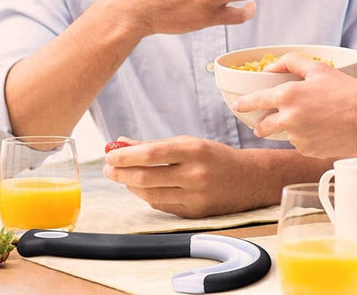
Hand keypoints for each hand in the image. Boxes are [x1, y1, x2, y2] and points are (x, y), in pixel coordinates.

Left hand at [103, 136, 277, 217]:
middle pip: (146, 177)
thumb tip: (121, 143)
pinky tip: (142, 188)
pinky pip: (162, 206)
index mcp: (193, 150)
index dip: (126, 156)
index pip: (151, 154)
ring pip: (150, 195)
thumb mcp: (189, 143)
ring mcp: (194, 196)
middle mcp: (194, 174)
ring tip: (122, 176)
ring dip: (131, 186)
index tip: (109, 155)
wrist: (248, 179)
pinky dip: (148, 196)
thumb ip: (155, 145)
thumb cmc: (214, 156)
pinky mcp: (194, 213)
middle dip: (121, 173)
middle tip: (108, 168)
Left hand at [233, 54, 356, 158]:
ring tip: (312, 119)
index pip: (255, 101)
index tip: (237, 105)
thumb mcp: (319, 69)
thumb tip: (270, 68)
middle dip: (261, 124)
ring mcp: (297, 138)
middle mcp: (288, 119)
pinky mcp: (308, 151)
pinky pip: (300, 144)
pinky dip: (305, 137)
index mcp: (288, 95)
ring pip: (284, 134)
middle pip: (263, 126)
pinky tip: (322, 129)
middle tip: (266, 121)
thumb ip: (290, 62)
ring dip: (289, 129)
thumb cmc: (347, 92)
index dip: (243, 104)